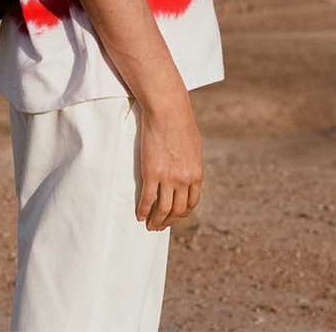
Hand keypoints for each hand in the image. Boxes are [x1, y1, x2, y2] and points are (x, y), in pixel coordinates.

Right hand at [136, 97, 203, 230]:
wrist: (168, 110)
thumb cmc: (180, 121)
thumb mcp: (193, 144)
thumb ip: (190, 161)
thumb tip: (187, 168)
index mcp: (196, 173)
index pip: (191, 203)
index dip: (182, 213)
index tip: (175, 216)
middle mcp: (184, 180)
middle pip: (177, 210)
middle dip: (168, 221)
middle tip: (160, 226)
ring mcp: (168, 178)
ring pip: (162, 209)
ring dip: (156, 221)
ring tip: (150, 225)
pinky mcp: (152, 173)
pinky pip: (147, 199)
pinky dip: (142, 210)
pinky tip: (139, 214)